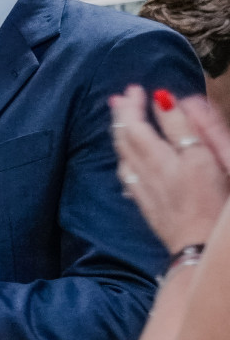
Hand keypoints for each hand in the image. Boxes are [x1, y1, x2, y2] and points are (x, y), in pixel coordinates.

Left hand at [110, 86, 229, 252]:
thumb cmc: (221, 207)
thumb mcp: (218, 159)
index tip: (139, 90)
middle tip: (121, 97)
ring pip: (124, 156)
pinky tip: (124, 157)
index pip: (151, 124)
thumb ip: (196, 128)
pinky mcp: (146, 205)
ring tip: (119, 119)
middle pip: (130, 138)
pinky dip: (123, 159)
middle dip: (124, 115)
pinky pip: (126, 176)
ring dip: (119, 133)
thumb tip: (171, 100)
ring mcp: (146, 189)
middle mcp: (155, 172)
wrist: (204, 248)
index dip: (143, 105)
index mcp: (175, 158)